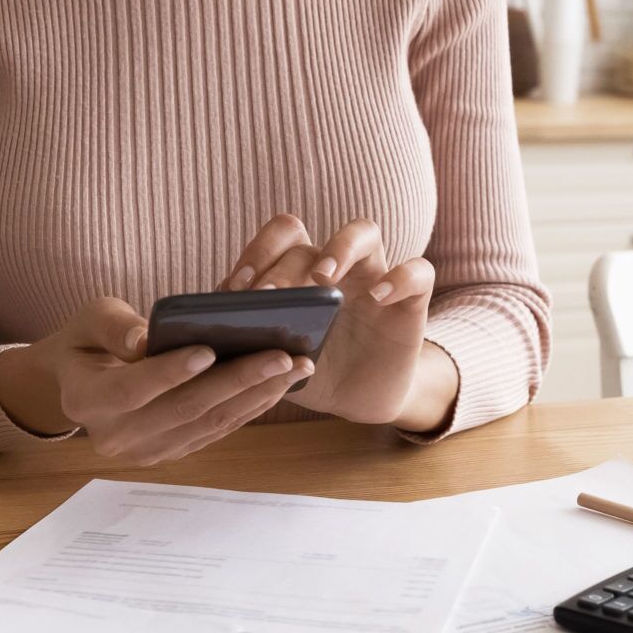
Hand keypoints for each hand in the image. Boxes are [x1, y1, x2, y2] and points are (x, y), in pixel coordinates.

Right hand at [0, 296, 312, 465]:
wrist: (81, 382)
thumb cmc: (88, 341)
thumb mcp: (88, 320)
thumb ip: (113, 326)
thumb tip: (144, 339)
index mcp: (87, 401)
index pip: (131, 390)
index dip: (170, 372)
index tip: (209, 349)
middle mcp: (117, 436)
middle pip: (183, 410)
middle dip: (237, 381)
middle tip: (282, 356)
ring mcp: (147, 451)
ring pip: (208, 423)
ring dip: (256, 395)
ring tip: (296, 367)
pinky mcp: (173, 452)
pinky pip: (217, 431)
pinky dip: (251, 407)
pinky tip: (280, 384)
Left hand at [222, 216, 454, 429]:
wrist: (358, 401)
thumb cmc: (312, 373)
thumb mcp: (277, 361)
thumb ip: (251, 343)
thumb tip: (216, 330)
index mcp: (295, 274)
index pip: (277, 239)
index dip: (256, 253)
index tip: (237, 287)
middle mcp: (333, 266)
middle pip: (308, 238)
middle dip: (283, 265)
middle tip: (269, 296)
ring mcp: (373, 277)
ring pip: (364, 232)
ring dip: (340, 248)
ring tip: (323, 278)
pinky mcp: (410, 300)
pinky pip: (417, 273)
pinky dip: (400, 278)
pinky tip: (379, 298)